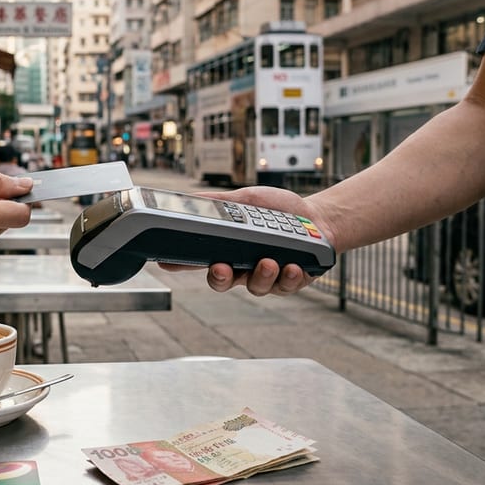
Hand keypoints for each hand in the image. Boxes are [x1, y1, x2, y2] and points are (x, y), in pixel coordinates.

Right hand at [159, 186, 336, 296]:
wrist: (318, 217)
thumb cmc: (278, 210)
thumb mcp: (247, 200)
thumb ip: (220, 202)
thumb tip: (189, 198)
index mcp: (226, 248)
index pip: (197, 258)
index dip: (180, 263)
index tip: (167, 263)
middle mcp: (241, 266)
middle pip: (220, 281)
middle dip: (219, 277)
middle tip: (222, 268)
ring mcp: (264, 277)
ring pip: (255, 286)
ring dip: (261, 275)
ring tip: (271, 261)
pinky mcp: (288, 283)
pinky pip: (285, 287)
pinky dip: (289, 277)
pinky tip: (294, 267)